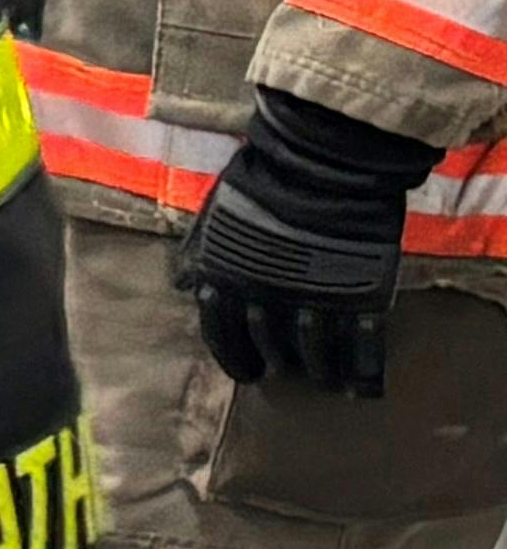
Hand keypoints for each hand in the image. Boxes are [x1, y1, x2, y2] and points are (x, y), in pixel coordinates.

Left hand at [182, 87, 429, 396]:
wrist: (319, 162)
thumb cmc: (260, 181)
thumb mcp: (214, 219)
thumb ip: (202, 254)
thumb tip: (188, 282)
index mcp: (226, 280)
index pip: (223, 335)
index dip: (236, 358)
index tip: (251, 372)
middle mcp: (265, 298)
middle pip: (272, 346)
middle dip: (280, 359)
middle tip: (291, 369)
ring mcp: (315, 299)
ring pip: (314, 353)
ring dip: (319, 369)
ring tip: (326, 379)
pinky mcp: (359, 294)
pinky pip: (359, 344)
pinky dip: (360, 368)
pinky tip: (361, 385)